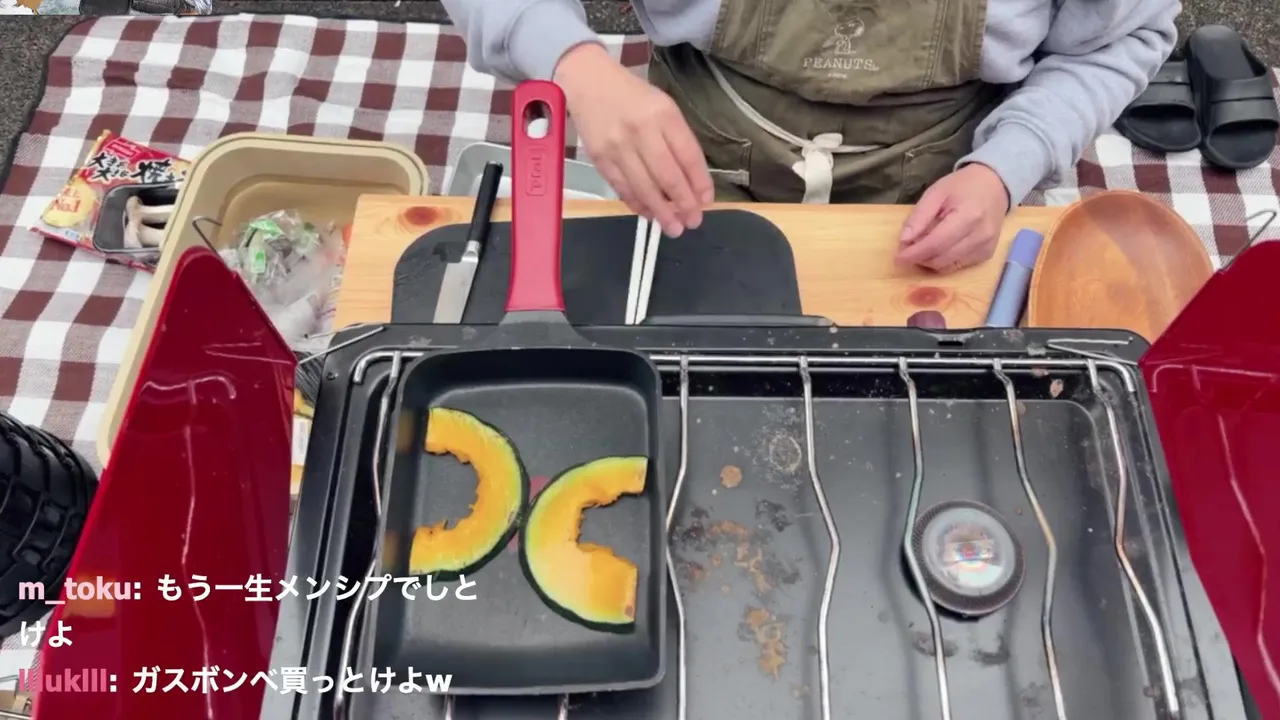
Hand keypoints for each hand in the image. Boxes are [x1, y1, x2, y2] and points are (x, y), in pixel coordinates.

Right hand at [554, 43, 712, 236]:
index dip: (699, 183)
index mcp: (664, 114)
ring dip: (661, 212)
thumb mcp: (663, 107)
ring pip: (644, 187)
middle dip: (683, 204)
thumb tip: (692, 182)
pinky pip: (622, 187)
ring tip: (673, 227)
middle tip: (693, 222)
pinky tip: (649, 213)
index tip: (706, 201)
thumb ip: (678, 140)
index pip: (688, 155)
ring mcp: (618, 146)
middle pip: (667, 176)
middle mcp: (641, 131)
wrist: (588, 83)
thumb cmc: (632, 97)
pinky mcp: (600, 158)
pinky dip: (637, 204)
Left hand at [896, 164, 1009, 271]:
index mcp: (968, 216)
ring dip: (929, 262)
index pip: (936, 244)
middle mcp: (980, 236)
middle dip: (919, 258)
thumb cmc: (962, 187)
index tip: (897, 259)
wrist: (994, 186)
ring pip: (949, 266)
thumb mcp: (936, 193)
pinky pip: (958, 265)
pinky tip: (938, 249)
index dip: (914, 254)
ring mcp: (986, 247)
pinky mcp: (986, 254)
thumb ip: (919, 216)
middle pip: (941, 258)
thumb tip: (904, 241)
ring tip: (921, 248)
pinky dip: (943, 261)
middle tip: (906, 250)